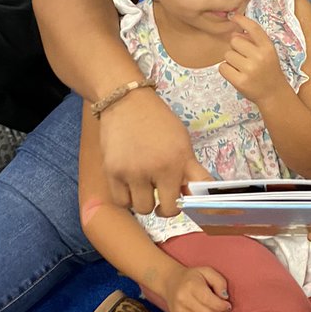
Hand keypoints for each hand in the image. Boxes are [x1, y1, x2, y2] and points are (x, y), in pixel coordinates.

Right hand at [98, 88, 211, 215]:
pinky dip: (127, 197)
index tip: (189, 203)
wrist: (126, 101)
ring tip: (143, 185)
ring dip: (145, 201)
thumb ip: (188, 169)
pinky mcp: (113, 173)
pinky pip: (122, 202)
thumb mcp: (182, 141)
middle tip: (162, 195)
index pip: (197, 195)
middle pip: (169, 210)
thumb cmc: (157, 121)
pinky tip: (129, 183)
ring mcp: (134, 172)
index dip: (195, 204)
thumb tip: (192, 196)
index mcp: (180, 159)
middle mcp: (159, 168)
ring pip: (144, 209)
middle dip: (167, 206)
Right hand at [163, 265, 231, 311]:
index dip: (222, 305)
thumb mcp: (208, 271)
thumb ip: (219, 282)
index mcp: (191, 286)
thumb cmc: (193, 276)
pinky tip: (203, 311)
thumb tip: (225, 297)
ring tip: (210, 306)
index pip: (209, 300)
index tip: (228, 305)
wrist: (171, 282)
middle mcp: (183, 300)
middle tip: (220, 306)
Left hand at [218, 15, 285, 103]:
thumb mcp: (267, 53)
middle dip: (235, 48)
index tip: (233, 16)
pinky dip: (226, 70)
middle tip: (244, 58)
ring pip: (227, 55)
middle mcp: (260, 57)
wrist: (273, 94)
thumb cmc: (268, 71)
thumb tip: (234, 34)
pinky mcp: (240, 81)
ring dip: (231, 60)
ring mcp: (250, 69)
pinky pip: (223, 67)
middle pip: (234, 41)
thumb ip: (253, 41)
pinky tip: (236, 74)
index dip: (242, 20)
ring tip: (242, 68)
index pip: (253, 28)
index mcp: (268, 47)